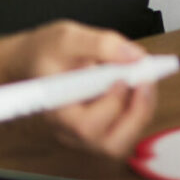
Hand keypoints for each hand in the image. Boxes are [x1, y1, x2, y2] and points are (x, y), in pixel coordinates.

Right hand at [0, 21, 158, 158]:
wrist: (33, 61)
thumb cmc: (45, 52)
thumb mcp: (67, 36)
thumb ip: (101, 44)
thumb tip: (134, 56)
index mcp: (57, 111)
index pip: (86, 125)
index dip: (111, 106)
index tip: (125, 77)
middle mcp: (70, 131)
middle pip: (109, 143)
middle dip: (136, 113)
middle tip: (146, 81)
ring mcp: (85, 134)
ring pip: (122, 140)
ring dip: (141, 111)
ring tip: (144, 80)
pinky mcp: (98, 129)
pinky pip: (125, 129)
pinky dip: (138, 109)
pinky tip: (137, 85)